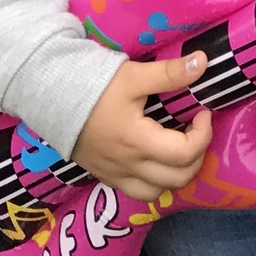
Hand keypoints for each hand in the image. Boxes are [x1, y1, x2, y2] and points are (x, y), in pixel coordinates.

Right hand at [69, 51, 213, 201]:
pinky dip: (155, 181)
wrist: (51, 100)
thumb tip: (203, 62)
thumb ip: (169, 73)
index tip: (201, 113)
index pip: (185, 153)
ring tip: (178, 147)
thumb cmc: (94, 87)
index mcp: (138, 142)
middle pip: (178, 178)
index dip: (203, 134)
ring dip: (177, 173)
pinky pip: (138, 192)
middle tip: (194, 130)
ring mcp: (116, 175)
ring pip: (158, 192)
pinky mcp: (106, 177)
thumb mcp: (133, 76)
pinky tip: (156, 159)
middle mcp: (129, 166)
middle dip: (197, 155)